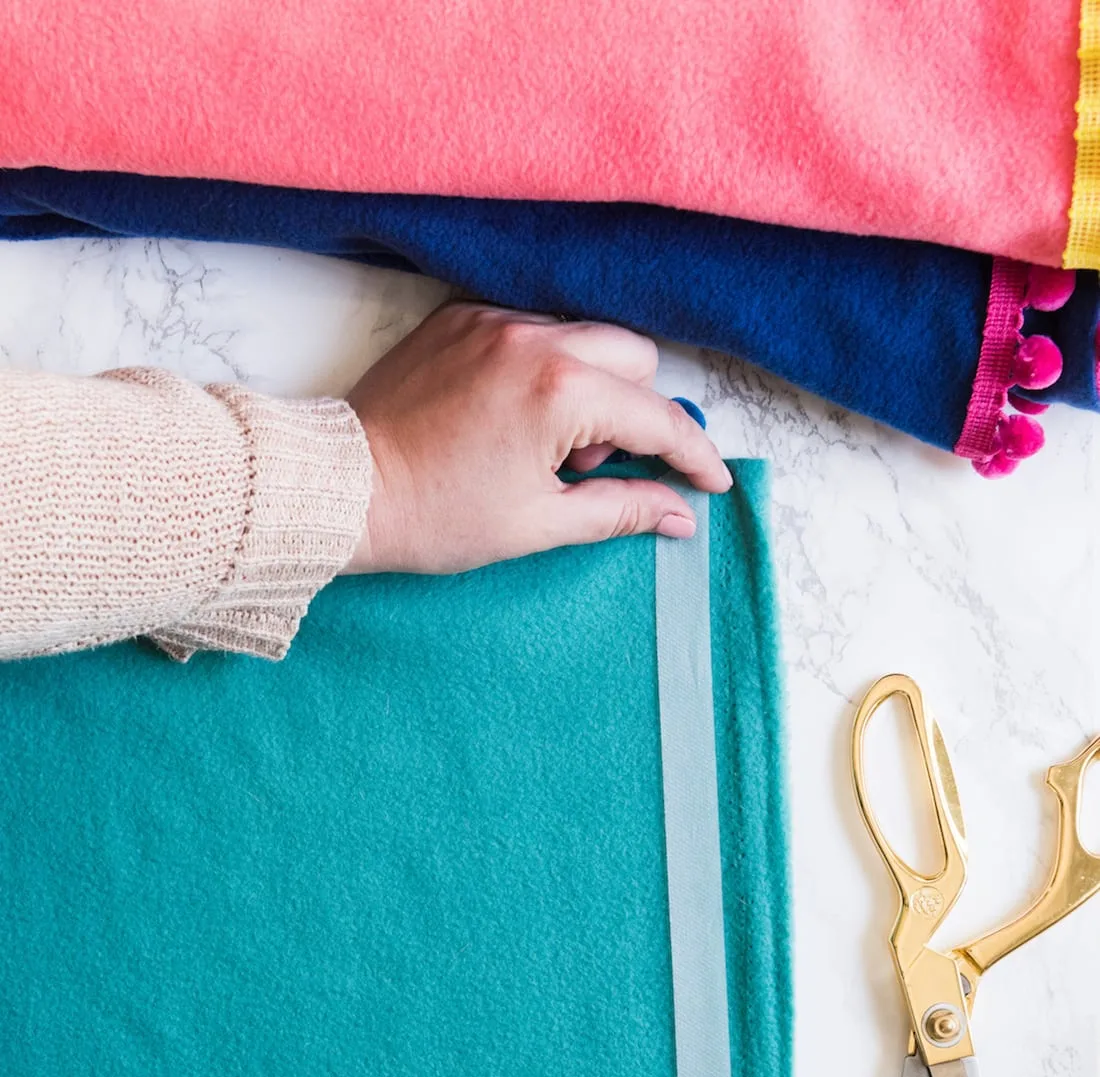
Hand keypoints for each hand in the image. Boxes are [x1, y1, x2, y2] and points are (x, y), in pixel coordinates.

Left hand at [345, 302, 730, 573]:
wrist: (343, 490)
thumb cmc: (435, 516)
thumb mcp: (539, 524)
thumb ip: (620, 508)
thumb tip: (678, 513)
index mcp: (559, 391)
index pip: (656, 416)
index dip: (692, 455)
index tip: (710, 481)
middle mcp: (531, 337)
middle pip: (631, 356)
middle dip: (635, 411)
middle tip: (594, 464)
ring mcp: (490, 319)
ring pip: (582, 337)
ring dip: (588, 387)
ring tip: (543, 445)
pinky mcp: (457, 317)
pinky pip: (530, 329)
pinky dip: (541, 368)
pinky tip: (510, 416)